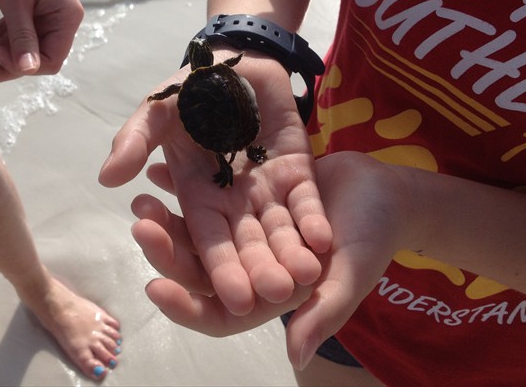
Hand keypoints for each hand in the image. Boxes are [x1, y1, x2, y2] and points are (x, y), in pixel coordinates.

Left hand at [0, 0, 83, 81]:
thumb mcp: (15, 0)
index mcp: (67, 19)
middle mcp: (58, 22)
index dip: (21, 64)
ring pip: (11, 47)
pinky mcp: (24, 13)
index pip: (50, 61)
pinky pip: (2, 31)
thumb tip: (28, 71)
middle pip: (29, 59)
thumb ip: (22, 37)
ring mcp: (41, 18)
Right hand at [99, 49, 332, 314]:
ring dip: (292, 253)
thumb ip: (135, 142)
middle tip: (275, 296)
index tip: (236, 300)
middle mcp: (232, 201)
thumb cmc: (191, 89)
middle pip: (248, 244)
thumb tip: (106, 179)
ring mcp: (267, 188)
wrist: (234, 60)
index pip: (210, 240)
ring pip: (280, 229)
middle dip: (260, 270)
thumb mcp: (157, 111)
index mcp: (197, 196)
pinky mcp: (297, 171)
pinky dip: (314, 220)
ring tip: (307, 276)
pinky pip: (307, 200)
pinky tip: (325, 241)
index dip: (223, 268)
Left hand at [129, 151, 410, 369]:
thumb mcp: (352, 273)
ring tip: (140, 195)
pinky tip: (161, 168)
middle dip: (168, 250)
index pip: (219, 312)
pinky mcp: (247, 200)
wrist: (384, 190)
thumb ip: (325, 312)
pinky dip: (186, 183)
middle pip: (200, 266)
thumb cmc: (375, 237)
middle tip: (140, 225)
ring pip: (198, 230)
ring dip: (169, 216)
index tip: (155, 286)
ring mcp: (246, 231)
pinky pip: (210, 194)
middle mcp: (251, 265)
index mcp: (269, 294)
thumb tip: (295, 358)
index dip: (187, 304)